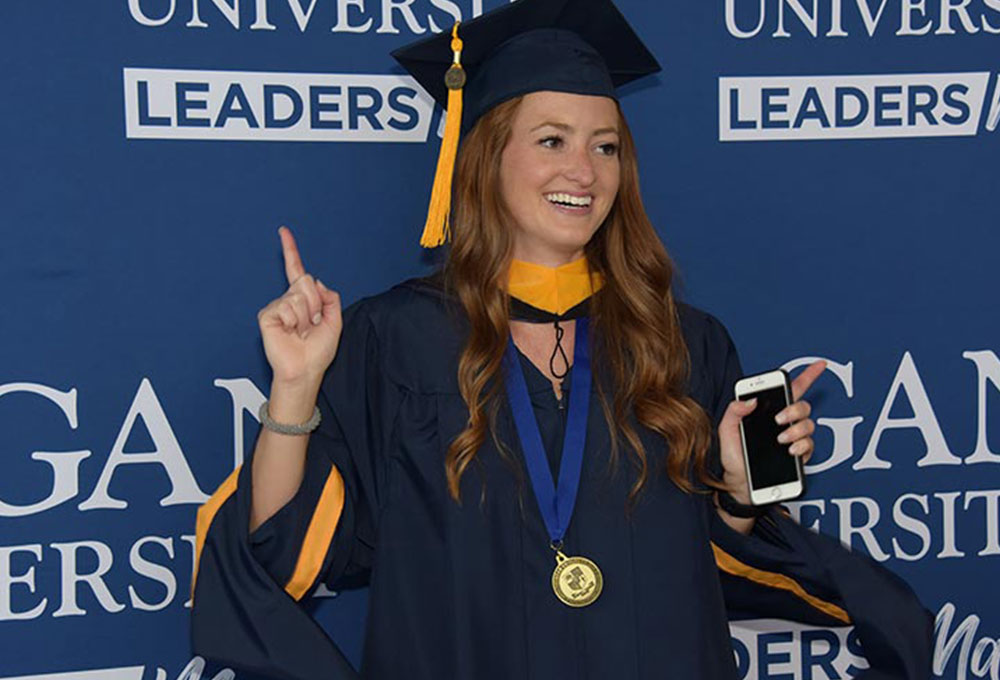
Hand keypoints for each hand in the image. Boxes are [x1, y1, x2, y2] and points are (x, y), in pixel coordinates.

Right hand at [257, 226, 342, 388]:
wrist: (306, 369)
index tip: (283, 231)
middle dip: (315, 303)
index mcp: (304, 299)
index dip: (290, 250)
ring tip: (301, 331)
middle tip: (311, 324)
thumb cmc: (317, 351)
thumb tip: (314, 282)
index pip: (297, 270)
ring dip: (306, 315)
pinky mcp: (267, 315)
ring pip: (299, 295)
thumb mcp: (335, 320)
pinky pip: (286, 306)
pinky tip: (289, 332)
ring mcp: (277, 306)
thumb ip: (330, 296)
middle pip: (306, 281)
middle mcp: (289, 299)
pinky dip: (294, 320)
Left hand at [717, 361, 826, 503]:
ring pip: (808, 424)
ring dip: (796, 429)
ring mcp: (794, 439)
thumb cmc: (733, 456)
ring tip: (780, 439)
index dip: (808, 375)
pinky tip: (789, 449)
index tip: (821, 364)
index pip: (792, 390)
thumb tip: (750, 401)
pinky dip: (801, 445)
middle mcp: (785, 423)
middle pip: (803, 406)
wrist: (739, 484)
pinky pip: (810, 445)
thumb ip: (734, 411)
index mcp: (769, 412)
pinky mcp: (799, 456)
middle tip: (778, 419)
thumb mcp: (727, 430)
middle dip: (794, 409)